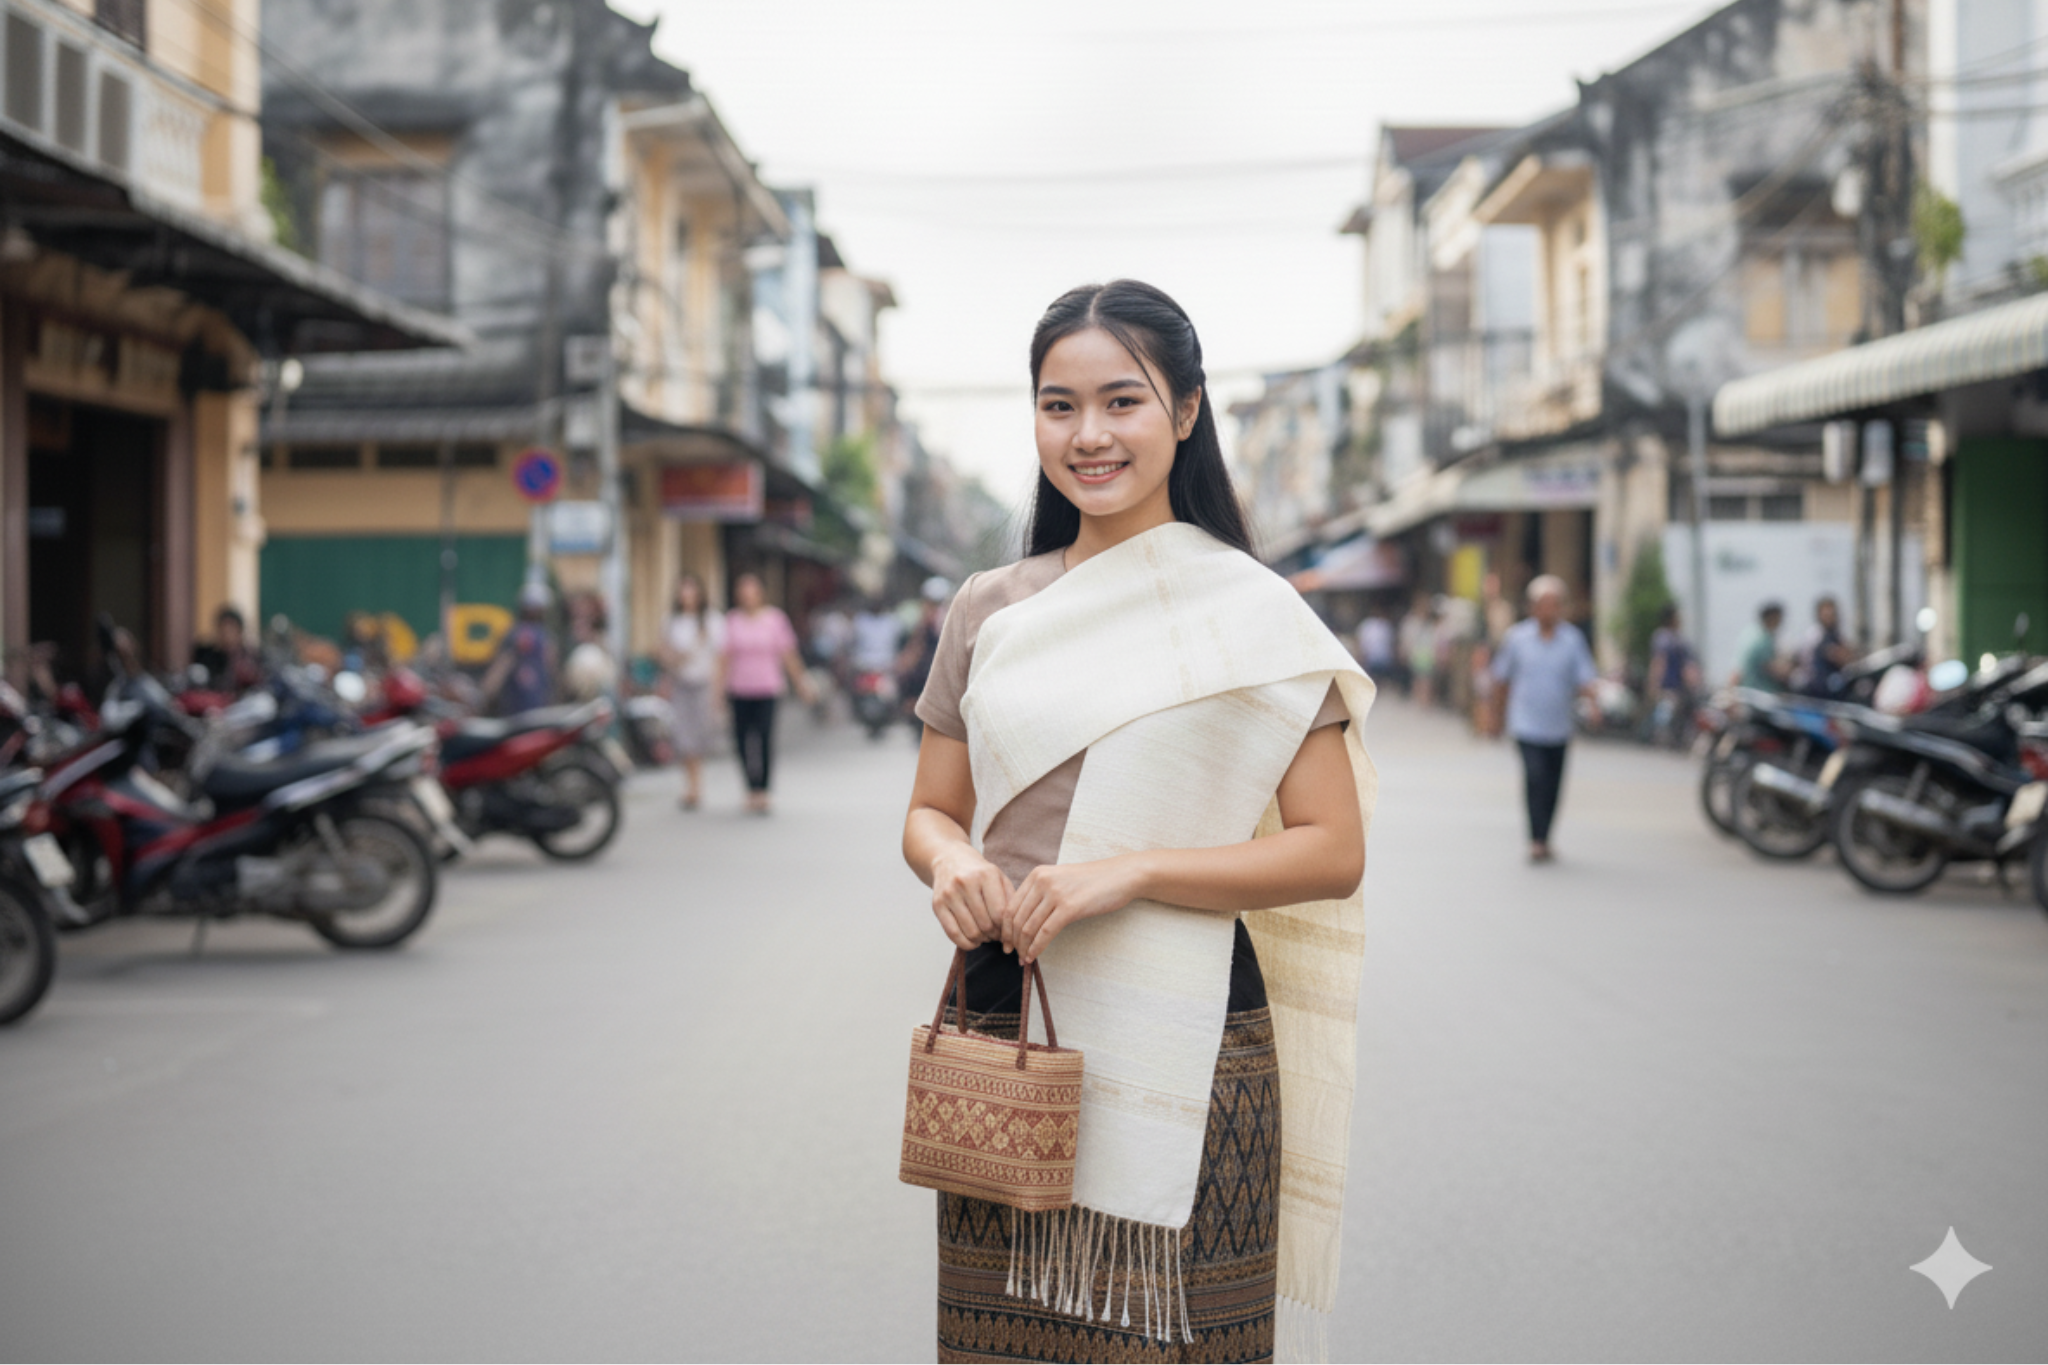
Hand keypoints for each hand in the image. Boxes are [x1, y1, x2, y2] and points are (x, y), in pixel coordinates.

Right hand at [929, 846, 1012, 950]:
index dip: (1005, 928)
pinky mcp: (937, 904)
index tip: (1006, 930)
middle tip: (996, 935)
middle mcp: (966, 882)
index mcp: (986, 875)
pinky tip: (972, 941)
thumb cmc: (979, 873)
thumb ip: (1011, 901)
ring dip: (981, 940)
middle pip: (985, 924)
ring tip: (985, 936)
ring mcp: (949, 893)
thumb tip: (1013, 933)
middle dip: (994, 935)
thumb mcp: (999, 878)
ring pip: (970, 931)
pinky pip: (953, 934)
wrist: (950, 859)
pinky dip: (965, 944)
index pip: (999, 913)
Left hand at [1004, 857, 1143, 963]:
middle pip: (1016, 918)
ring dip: (1023, 947)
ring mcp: (1055, 894)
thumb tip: (1024, 920)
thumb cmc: (1093, 881)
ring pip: (1029, 927)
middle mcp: (1042, 881)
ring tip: (1023, 959)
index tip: (1005, 942)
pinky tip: (1033, 956)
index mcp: (1037, 874)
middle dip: (1012, 940)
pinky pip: (1046, 933)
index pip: (1010, 905)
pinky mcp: (1069, 907)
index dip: (1004, 927)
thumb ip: (1041, 893)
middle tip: (1011, 954)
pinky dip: (1037, 948)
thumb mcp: (1061, 880)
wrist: (1120, 875)